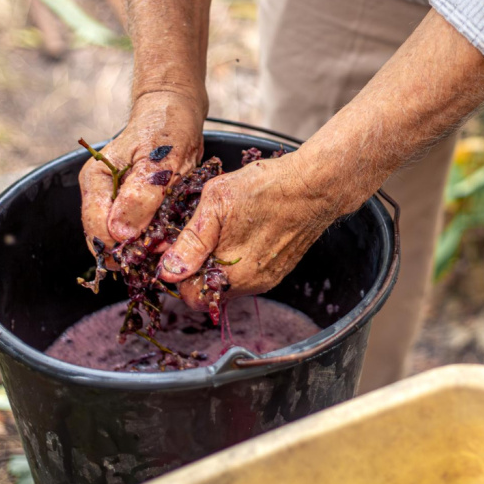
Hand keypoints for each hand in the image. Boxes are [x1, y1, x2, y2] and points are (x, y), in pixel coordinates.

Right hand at [79, 90, 205, 255]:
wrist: (176, 113)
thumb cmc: (165, 129)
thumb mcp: (158, 161)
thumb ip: (141, 196)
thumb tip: (120, 233)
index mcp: (96, 181)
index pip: (97, 229)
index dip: (120, 247)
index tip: (148, 251)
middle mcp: (102, 195)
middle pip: (107, 240)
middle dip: (134, 251)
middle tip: (163, 250)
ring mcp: (118, 201)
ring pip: (125, 240)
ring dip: (146, 246)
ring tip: (169, 243)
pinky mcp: (136, 206)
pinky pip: (142, 232)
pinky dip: (155, 237)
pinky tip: (171, 235)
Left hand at [157, 152, 346, 304]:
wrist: (314, 185)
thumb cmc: (266, 188)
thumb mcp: (216, 204)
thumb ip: (190, 242)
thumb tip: (168, 272)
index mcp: (230, 275)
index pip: (191, 297)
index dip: (180, 274)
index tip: (179, 249)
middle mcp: (251, 285)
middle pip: (210, 291)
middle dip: (199, 268)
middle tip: (202, 233)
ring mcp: (268, 278)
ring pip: (229, 281)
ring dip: (220, 262)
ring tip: (224, 228)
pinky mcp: (280, 269)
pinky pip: (249, 273)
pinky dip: (240, 258)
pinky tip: (244, 229)